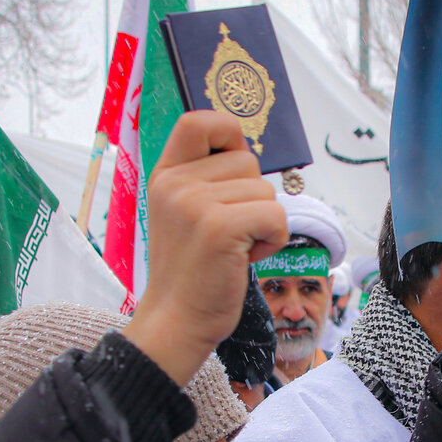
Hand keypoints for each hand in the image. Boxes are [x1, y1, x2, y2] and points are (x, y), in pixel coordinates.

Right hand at [124, 111, 286, 385]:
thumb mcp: (184, 213)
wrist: (176, 320)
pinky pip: (275, 216)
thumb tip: (249, 151)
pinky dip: (272, 241)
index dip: (228, 134)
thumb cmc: (192, 271)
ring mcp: (195, 204)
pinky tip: (245, 259)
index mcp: (165, 175)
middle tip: (229, 234)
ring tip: (233, 249)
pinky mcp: (220, 227)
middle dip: (253, 198)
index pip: (200, 121)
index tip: (232, 168)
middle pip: (248, 161)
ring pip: (266, 191)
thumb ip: (207, 180)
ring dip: (263, 224)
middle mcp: (175, 183)